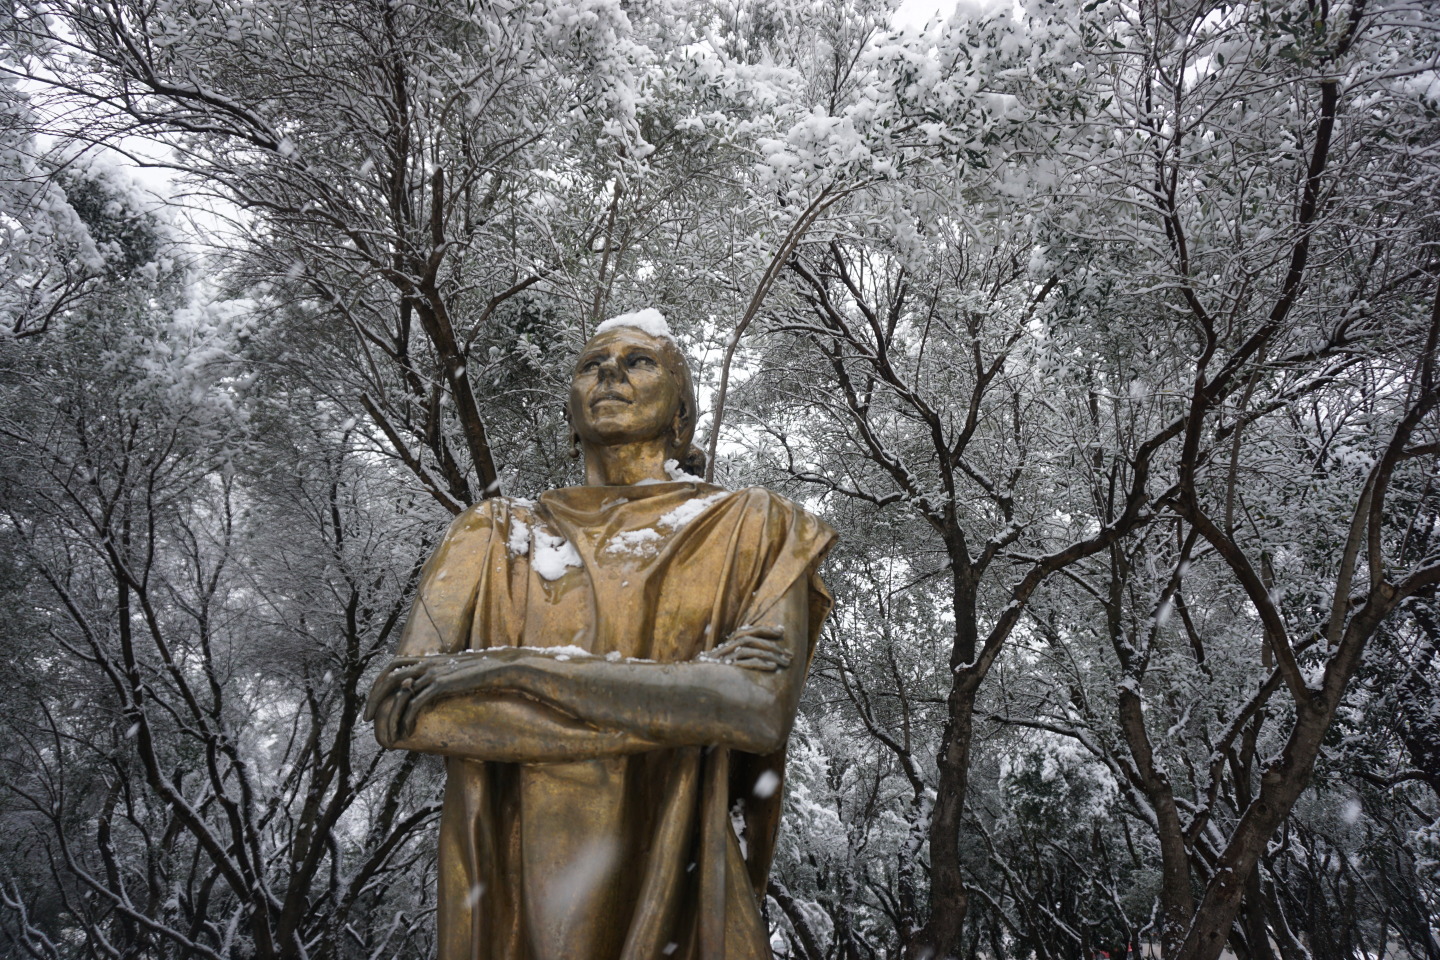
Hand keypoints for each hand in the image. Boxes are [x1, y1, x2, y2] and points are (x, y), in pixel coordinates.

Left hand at [366, 652, 516, 743]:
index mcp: (427, 658)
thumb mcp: (454, 670)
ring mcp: (433, 673)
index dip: (378, 682)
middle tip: (367, 719)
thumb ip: (439, 675)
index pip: (391, 665)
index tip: (373, 701)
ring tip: (385, 732)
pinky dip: (406, 718)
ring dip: (388, 714)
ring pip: (400, 693)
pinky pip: (416, 703)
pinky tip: (405, 731)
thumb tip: (427, 689)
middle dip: (373, 698)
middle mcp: (426, 663)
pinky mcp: (441, 684)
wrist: (499, 668)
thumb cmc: (480, 672)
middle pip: (388, 677)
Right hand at [701, 625, 791, 671]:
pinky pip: (744, 662)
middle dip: (774, 646)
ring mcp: (725, 657)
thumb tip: (760, 656)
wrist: (690, 685)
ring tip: (785, 663)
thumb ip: (739, 656)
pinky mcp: (725, 669)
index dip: (766, 629)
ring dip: (771, 655)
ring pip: (750, 648)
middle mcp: (726, 648)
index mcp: (727, 644)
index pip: (748, 630)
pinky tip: (772, 667)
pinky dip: (760, 663)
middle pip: (752, 639)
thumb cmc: (711, 676)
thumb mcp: (725, 664)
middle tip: (790, 655)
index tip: (782, 631)